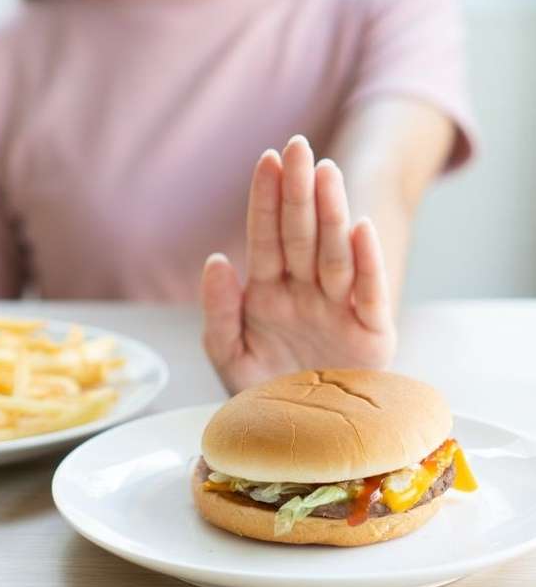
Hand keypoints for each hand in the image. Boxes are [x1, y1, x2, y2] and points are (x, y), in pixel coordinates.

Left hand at [201, 135, 396, 394]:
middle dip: (297, 192)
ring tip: (325, 174)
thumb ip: (218, 311)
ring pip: (334, 253)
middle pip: (301, 234)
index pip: (266, 237)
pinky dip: (366, 263)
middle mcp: (304, 292)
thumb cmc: (263, 395)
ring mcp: (337, 308)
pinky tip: (359, 229)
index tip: (265, 160)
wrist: (303, 440)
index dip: (266, 200)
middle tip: (296, 146)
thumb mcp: (228, 357)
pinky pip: (368, 292)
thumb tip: (216, 258)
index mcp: (268, 293)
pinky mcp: (371, 331)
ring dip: (331, 214)